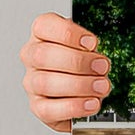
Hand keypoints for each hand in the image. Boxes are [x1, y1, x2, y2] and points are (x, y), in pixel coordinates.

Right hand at [20, 13, 111, 132]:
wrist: (84, 93)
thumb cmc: (86, 64)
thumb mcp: (91, 47)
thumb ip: (92, 47)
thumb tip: (101, 56)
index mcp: (43, 35)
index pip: (44, 25)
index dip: (68, 33)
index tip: (92, 43)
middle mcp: (33, 57)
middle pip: (43, 55)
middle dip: (78, 62)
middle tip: (102, 66)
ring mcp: (32, 83)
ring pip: (45, 83)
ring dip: (79, 85)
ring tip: (102, 86)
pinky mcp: (38, 107)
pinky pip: (48, 109)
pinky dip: (74, 107)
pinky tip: (92, 104)